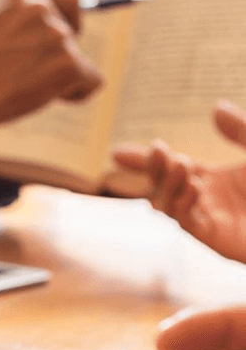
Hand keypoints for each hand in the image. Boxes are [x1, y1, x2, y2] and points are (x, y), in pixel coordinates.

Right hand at [0, 0, 103, 163]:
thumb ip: (29, 24)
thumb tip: (69, 33)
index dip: (68, 20)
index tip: (57, 36)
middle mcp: (42, 8)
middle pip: (74, 33)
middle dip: (57, 56)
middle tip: (23, 71)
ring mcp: (57, 35)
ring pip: (79, 61)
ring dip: (59, 77)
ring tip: (25, 84)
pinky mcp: (69, 63)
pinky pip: (91, 81)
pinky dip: (74, 94)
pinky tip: (43, 95)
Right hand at [112, 100, 245, 262]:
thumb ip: (243, 130)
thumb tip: (216, 107)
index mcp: (216, 180)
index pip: (171, 167)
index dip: (145, 160)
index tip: (117, 152)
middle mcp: (208, 201)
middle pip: (162, 186)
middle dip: (150, 169)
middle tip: (157, 150)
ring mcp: (212, 222)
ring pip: (169, 206)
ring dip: (167, 184)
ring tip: (181, 163)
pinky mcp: (219, 242)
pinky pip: (189, 226)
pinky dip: (182, 206)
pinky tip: (193, 187)